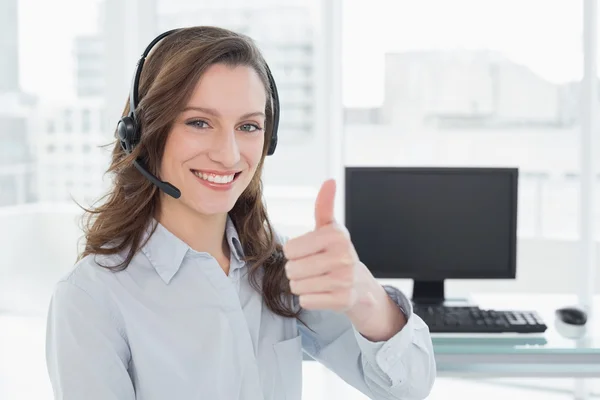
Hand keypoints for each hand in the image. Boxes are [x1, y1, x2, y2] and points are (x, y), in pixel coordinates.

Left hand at [283, 179, 375, 311]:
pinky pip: (306, 301)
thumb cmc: (337, 253)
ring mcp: (344, 280)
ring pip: (297, 286)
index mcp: (337, 235)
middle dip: (297, 270)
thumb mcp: (330, 228)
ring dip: (302, 285)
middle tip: (313, 268)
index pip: (290, 248)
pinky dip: (309, 298)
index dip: (295, 252)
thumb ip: (324, 206)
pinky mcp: (342, 300)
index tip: (310, 252)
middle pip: (291, 269)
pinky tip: (323, 292)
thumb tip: (330, 181)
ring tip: (317, 279)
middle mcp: (343, 257)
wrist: (360, 285)